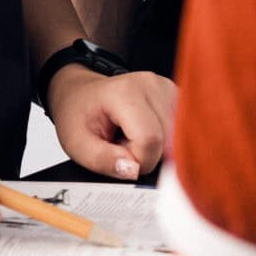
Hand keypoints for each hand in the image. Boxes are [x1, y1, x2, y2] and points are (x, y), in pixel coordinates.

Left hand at [47, 67, 174, 178]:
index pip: (149, 140)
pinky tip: (143, 132)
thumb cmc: (78, 114)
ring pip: (176, 138)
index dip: (136, 161)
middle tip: (121, 145)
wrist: (80, 92)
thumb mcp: (77, 143)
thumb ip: (102, 160)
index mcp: (125, 92)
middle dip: (146, 155)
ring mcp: (165, 88)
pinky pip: (179, 131)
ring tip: (130, 138)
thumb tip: (133, 170)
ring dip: (155, 148)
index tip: (118, 157)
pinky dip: (162, 140)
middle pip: (167, 141)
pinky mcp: (175, 95)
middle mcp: (151, 85)